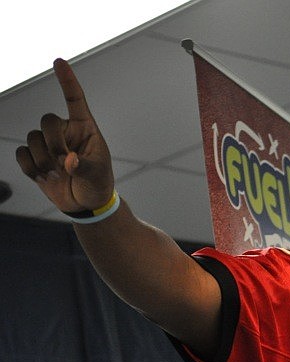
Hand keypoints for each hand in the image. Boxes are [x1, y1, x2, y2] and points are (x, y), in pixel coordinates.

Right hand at [16, 58, 113, 212]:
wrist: (85, 202)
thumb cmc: (97, 183)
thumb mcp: (97, 174)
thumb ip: (84, 166)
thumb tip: (68, 161)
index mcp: (85, 128)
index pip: (75, 99)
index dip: (67, 80)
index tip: (59, 61)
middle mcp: (64, 131)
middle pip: (47, 121)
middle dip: (53, 143)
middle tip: (64, 164)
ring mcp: (48, 143)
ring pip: (32, 139)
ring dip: (42, 160)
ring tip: (57, 176)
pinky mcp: (34, 157)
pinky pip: (22, 154)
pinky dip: (30, 167)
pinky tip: (43, 178)